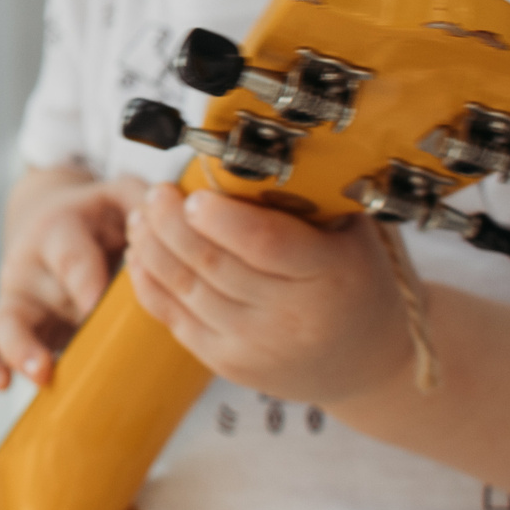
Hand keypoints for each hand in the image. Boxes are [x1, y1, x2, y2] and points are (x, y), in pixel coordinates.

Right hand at [0, 176, 149, 387]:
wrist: (51, 217)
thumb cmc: (99, 215)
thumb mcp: (121, 195)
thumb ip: (145, 201)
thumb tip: (173, 218)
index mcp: (60, 231)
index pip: (72, 257)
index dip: (86, 282)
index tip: (100, 305)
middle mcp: (32, 265)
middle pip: (36, 293)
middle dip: (58, 316)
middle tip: (66, 345)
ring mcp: (17, 297)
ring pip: (2, 323)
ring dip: (17, 349)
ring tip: (39, 374)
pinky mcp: (8, 323)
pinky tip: (0, 383)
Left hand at [124, 186, 413, 405]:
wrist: (368, 360)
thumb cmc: (356, 280)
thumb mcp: (354, 234)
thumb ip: (315, 196)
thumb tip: (260, 147)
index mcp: (330, 274)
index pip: (265, 243)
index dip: (220, 218)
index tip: (194, 194)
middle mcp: (292, 316)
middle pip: (213, 264)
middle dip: (171, 224)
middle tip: (156, 193)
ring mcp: (257, 345)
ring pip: (186, 290)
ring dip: (153, 248)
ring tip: (141, 217)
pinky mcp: (229, 363)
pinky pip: (175, 319)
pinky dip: (149, 283)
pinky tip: (141, 254)